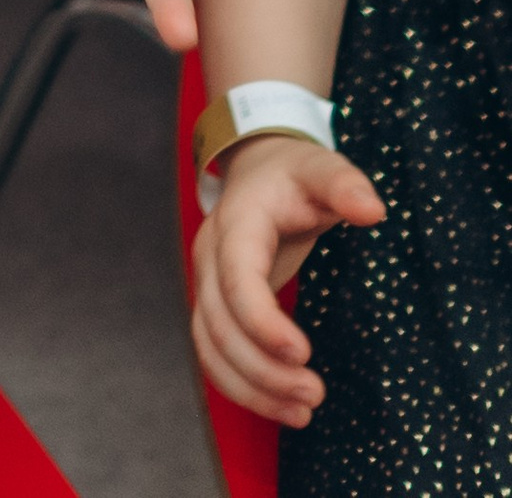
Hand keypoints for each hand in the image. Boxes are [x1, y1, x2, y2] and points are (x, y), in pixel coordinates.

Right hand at [192, 136, 383, 423]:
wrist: (260, 173)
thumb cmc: (294, 175)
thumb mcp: (320, 168)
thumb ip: (344, 184)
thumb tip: (373, 210)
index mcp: (236, 222)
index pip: (236, 276)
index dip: (261, 319)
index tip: (303, 353)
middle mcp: (211, 256)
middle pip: (220, 322)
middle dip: (262, 368)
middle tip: (315, 394)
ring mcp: (209, 284)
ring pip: (212, 346)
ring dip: (252, 387)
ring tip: (304, 413)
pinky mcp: (217, 308)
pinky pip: (215, 356)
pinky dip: (242, 389)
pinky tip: (283, 410)